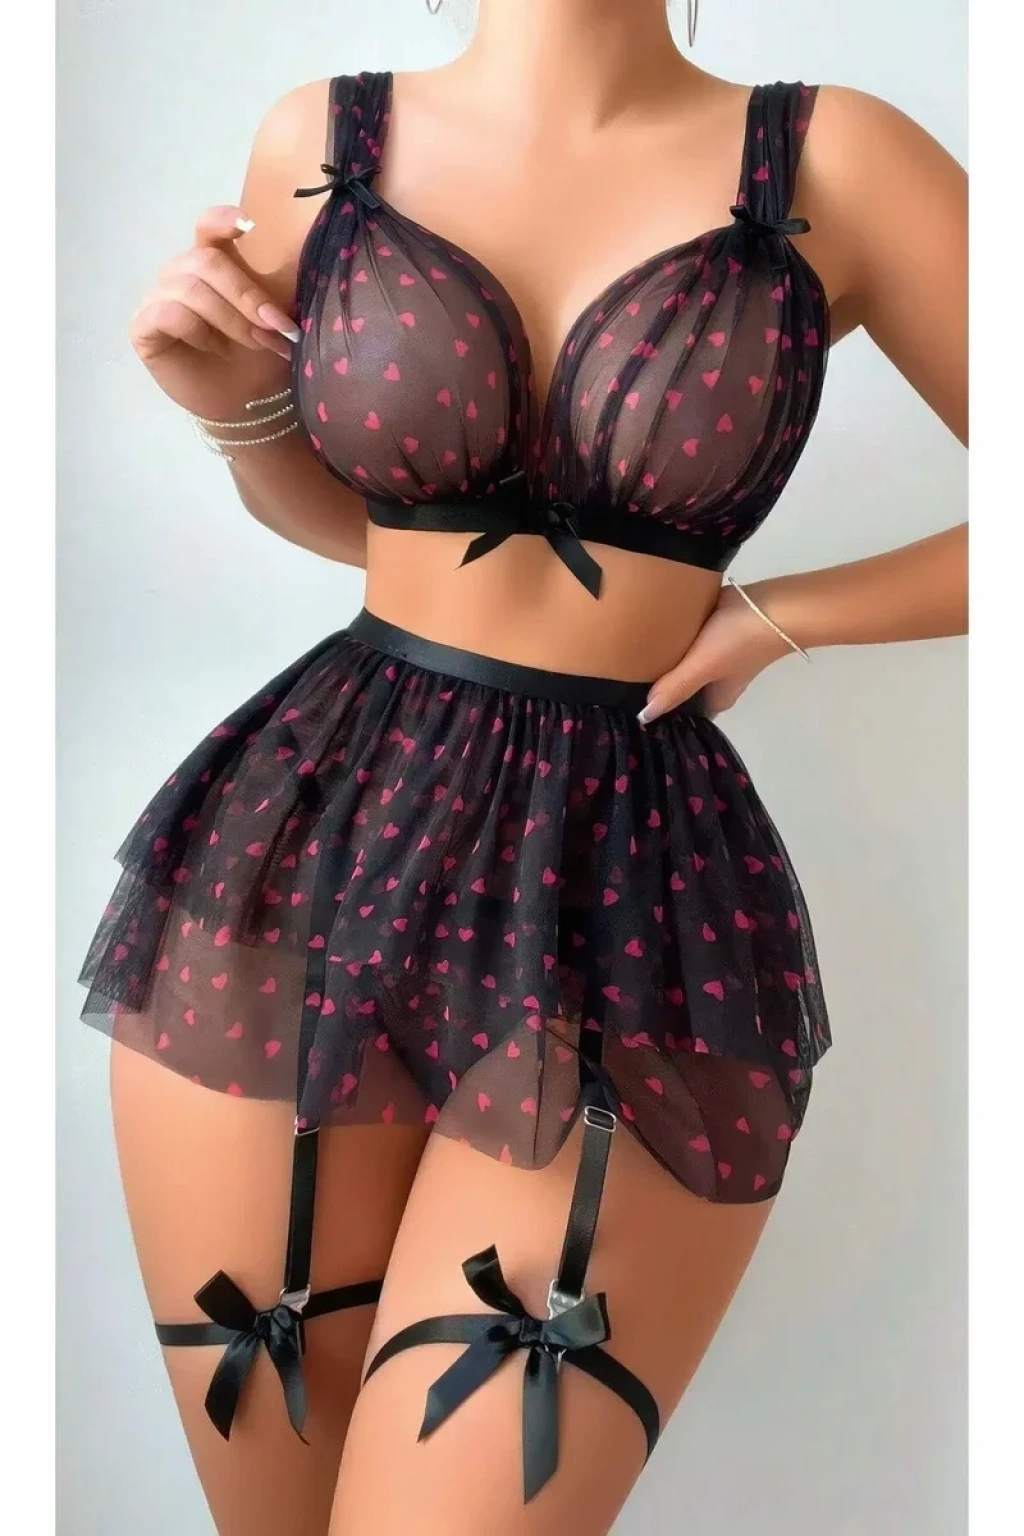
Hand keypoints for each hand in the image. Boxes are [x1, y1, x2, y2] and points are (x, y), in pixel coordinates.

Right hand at [129, 206, 298, 420]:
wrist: (248, 404)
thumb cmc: (260, 358)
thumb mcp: (274, 317)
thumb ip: (274, 285)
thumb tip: (298, 254)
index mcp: (212, 263)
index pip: (208, 227)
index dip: (223, 220)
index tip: (250, 226)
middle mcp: (180, 274)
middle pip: (206, 262)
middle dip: (246, 296)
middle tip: (276, 328)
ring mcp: (158, 298)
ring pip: (191, 288)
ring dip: (231, 319)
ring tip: (256, 345)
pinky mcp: (143, 326)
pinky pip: (169, 313)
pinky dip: (198, 331)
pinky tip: (213, 349)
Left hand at [639, 581, 796, 722]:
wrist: (773, 602)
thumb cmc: (738, 641)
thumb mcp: (702, 667)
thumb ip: (674, 688)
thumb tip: (644, 717)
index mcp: (716, 698)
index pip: (684, 712)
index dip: (662, 711)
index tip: (631, 707)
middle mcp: (717, 680)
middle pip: (681, 686)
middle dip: (658, 683)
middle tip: (622, 678)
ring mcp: (719, 654)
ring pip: (684, 662)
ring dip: (663, 659)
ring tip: (627, 656)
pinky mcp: (716, 629)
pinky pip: (688, 639)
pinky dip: (673, 638)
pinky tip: (648, 632)